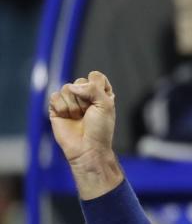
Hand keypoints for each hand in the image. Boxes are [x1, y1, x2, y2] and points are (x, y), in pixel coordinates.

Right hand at [48, 71, 122, 197]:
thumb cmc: (100, 129)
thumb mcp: (105, 105)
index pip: (95, 76)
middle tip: (88, 114)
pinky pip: (54, 96)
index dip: (97, 87)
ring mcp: (70, 101)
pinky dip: (62, 108)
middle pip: (80, 81)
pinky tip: (67, 118)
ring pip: (66, 88)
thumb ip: (93, 88)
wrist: (87, 148)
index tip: (101, 102)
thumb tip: (72, 87)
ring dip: (74, 106)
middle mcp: (85, 95)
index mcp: (100, 93)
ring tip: (78, 117)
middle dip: (85, 99)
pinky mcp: (56, 108)